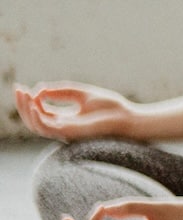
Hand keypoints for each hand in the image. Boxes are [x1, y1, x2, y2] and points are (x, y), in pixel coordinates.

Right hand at [13, 83, 142, 142]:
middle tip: (18, 89)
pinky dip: (38, 118)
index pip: (40, 111)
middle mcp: (61, 127)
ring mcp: (64, 131)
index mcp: (65, 118)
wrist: (128, 118)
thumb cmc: (109, 107)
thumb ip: (61, 91)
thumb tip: (39, 90)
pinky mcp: (69, 133)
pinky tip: (35, 106)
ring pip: (36, 125)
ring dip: (27, 111)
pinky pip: (47, 129)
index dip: (29, 100)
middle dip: (23, 105)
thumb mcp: (81, 94)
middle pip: (34, 119)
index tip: (22, 87)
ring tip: (24, 95)